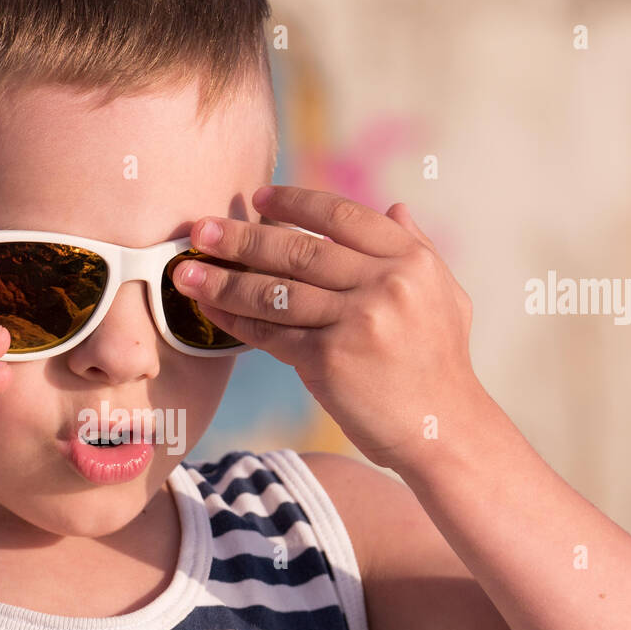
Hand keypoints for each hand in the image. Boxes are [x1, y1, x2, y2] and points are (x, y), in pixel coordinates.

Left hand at [171, 185, 484, 472]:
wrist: (444, 430)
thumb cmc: (439, 364)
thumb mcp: (445, 295)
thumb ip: (417, 248)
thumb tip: (395, 207)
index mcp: (411, 260)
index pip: (342, 216)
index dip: (295, 203)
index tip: (258, 199)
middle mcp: (386, 283)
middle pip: (299, 250)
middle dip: (241, 238)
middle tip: (200, 230)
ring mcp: (357, 321)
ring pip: (275, 292)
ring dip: (222, 281)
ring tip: (185, 272)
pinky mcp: (330, 359)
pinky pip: (270, 334)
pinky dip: (236, 322)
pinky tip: (210, 312)